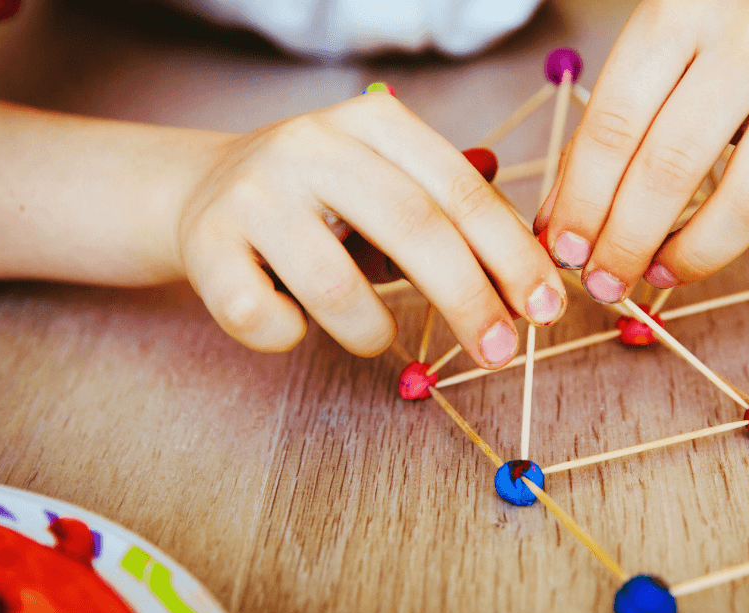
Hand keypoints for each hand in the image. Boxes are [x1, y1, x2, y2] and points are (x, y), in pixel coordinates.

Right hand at [177, 92, 565, 366]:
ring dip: (373, 331)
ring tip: (378, 338)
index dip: (511, 254)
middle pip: (412, 228)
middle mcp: (311, 145)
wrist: (202, 190)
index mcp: (372, 123)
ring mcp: (252, 193)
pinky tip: (295, 321)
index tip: (546, 307)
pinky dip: (291, 336)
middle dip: (470, 300)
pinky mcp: (205, 245)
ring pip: (336, 287)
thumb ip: (458, 212)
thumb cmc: (323, 201)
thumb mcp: (391, 182)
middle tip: (500, 353)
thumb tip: (538, 261)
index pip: (459, 190)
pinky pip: (264, 318)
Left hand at [535, 0, 748, 300]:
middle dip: (626, 242)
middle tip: (604, 283)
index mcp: (680, 13)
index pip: (615, 124)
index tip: (566, 253)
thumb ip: (602, 138)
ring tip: (661, 273)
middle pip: (673, 167)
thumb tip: (556, 231)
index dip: (583, 202)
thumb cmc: (713, 42)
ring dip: (696, 257)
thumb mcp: (650, 61)